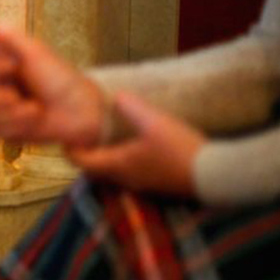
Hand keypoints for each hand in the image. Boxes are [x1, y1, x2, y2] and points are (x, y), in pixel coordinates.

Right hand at [0, 27, 105, 147]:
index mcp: (0, 69)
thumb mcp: (37, 53)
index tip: (11, 66)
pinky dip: (20, 124)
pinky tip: (34, 119)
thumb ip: (14, 39)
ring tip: (36, 108)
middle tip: (18, 93)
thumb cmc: (60, 78)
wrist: (79, 109)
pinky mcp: (6, 130)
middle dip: (0, 93)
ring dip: (16, 111)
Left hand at [66, 92, 205, 197]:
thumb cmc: (181, 150)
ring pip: (110, 173)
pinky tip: (131, 147)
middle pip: (93, 169)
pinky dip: (119, 161)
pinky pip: (127, 173)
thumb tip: (116, 96)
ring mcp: (140, 184)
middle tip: (81, 135)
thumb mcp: (154, 122)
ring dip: (102, 158)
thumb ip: (132, 107)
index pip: (81, 161)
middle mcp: (124, 179)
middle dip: (84, 154)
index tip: (65, 135)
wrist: (215, 176)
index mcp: (117, 165)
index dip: (69, 149)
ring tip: (103, 139)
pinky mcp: (155, 184)